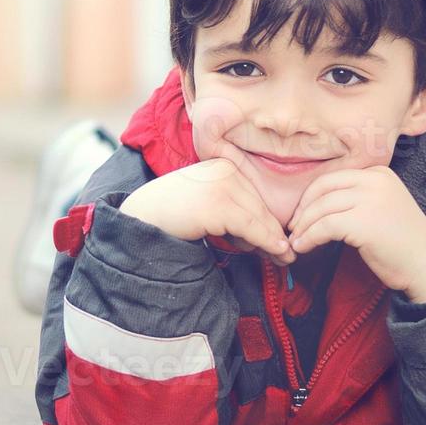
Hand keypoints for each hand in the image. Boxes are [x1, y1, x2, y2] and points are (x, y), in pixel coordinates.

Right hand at [120, 158, 295, 266]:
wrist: (138, 219)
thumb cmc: (171, 217)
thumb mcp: (207, 207)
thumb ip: (233, 212)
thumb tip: (270, 235)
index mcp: (223, 166)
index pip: (255, 197)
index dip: (270, 223)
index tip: (281, 244)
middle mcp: (225, 170)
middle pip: (260, 207)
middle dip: (274, 234)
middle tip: (287, 257)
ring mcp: (222, 185)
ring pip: (260, 218)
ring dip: (271, 241)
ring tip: (281, 259)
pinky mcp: (218, 203)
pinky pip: (252, 226)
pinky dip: (267, 242)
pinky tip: (276, 253)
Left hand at [284, 165, 425, 300]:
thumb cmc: (401, 242)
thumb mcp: (381, 206)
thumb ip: (356, 197)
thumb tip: (314, 202)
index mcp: (379, 172)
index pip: (333, 177)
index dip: (311, 196)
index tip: (302, 214)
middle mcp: (375, 180)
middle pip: (323, 188)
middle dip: (303, 209)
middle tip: (294, 227)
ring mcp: (370, 199)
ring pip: (321, 208)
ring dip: (303, 226)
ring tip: (296, 241)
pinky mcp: (363, 222)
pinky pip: (324, 227)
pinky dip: (309, 238)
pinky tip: (303, 248)